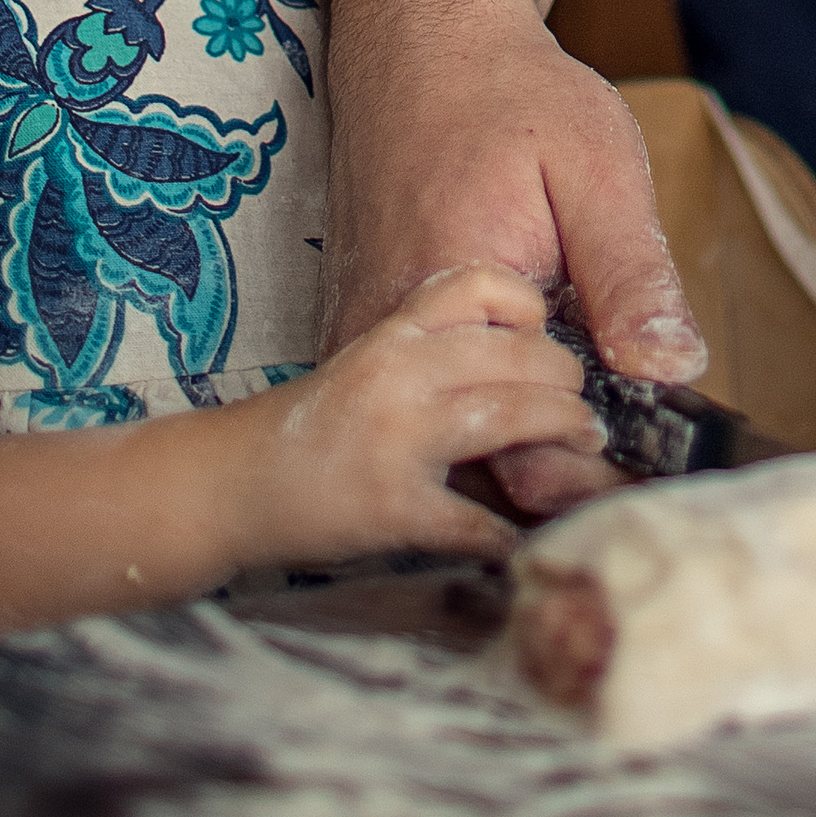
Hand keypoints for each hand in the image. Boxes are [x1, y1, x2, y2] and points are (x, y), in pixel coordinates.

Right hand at [242, 265, 606, 564]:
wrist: (230, 482)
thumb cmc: (314, 421)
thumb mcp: (372, 357)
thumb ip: (440, 344)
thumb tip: (532, 341)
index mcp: (393, 328)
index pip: (480, 284)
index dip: (531, 306)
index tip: (552, 334)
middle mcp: (397, 371)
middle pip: (517, 354)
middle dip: (567, 381)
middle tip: (585, 405)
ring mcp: (396, 438)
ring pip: (510, 418)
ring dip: (562, 433)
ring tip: (585, 446)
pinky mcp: (392, 506)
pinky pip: (479, 518)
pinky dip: (514, 529)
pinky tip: (531, 532)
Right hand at [324, 0, 704, 511]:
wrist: (418, 42)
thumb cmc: (509, 93)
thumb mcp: (597, 166)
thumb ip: (632, 277)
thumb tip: (672, 373)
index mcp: (458, 306)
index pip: (526, 452)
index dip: (597, 477)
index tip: (655, 476)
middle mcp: (394, 344)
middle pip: (482, 470)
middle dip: (564, 475)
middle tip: (639, 462)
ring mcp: (367, 346)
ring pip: (450, 450)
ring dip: (522, 450)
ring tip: (597, 429)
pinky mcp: (363, 338)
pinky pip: (425, 411)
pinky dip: (483, 414)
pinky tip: (539, 386)